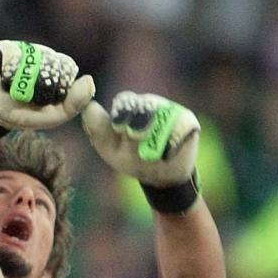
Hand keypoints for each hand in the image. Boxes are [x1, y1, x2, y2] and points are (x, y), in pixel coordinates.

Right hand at [0, 42, 95, 140]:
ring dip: (24, 75)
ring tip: (16, 89)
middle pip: (48, 59)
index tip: (45, 98)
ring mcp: (20, 49)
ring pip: (31, 54)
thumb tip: (89, 80)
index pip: (64, 66)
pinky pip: (11, 52)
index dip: (57, 83)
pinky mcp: (1, 47)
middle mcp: (38, 54)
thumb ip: (74, 104)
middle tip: (28, 96)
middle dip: (40, 81)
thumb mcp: (52, 115)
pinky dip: (9, 68)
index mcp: (53, 67)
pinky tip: (4, 80)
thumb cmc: (23, 113)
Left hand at [80, 92, 200, 187]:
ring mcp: (170, 110)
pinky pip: (183, 123)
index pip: (124, 102)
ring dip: (157, 130)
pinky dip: (175, 138)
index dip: (121, 115)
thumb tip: (89, 107)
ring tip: (152, 149)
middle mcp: (150, 103)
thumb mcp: (109, 148)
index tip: (119, 130)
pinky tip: (168, 152)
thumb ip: (97, 129)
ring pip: (164, 111)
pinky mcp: (188, 121)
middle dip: (139, 120)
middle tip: (137, 137)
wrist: (160, 175)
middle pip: (145, 103)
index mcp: (129, 106)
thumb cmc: (131, 158)